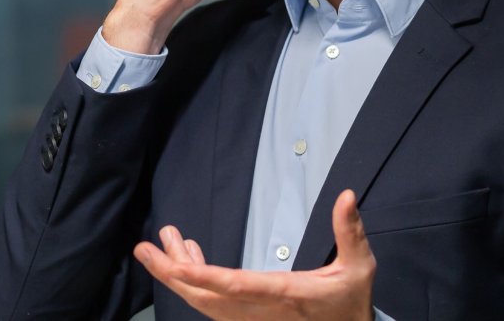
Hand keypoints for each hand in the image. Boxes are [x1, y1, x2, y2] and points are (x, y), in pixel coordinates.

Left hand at [134, 190, 375, 320]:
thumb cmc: (352, 302)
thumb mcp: (359, 266)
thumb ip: (349, 231)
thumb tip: (346, 195)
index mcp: (286, 295)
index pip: (237, 287)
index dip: (204, 277)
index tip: (176, 266)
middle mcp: (262, 312)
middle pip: (207, 298)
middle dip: (171, 274)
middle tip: (144, 249)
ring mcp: (253, 319)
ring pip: (206, 302)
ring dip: (179, 274)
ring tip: (159, 244)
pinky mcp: (249, 319)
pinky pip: (214, 303)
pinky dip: (196, 279)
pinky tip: (186, 256)